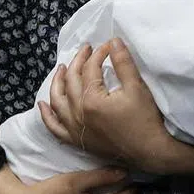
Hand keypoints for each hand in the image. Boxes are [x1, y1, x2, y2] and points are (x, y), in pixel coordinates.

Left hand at [40, 40, 193, 174]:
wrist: (150, 152)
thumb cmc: (145, 120)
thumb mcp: (137, 87)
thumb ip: (123, 62)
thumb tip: (113, 41)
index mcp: (91, 100)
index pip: (90, 69)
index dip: (99, 54)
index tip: (108, 46)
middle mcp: (78, 114)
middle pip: (72, 81)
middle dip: (78, 62)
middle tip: (86, 50)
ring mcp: (75, 129)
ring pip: (57, 102)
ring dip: (57, 83)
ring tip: (61, 69)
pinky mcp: (78, 141)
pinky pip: (55, 128)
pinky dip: (47, 116)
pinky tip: (43, 106)